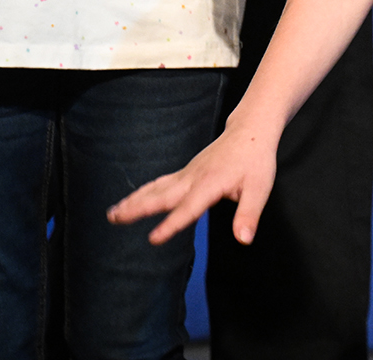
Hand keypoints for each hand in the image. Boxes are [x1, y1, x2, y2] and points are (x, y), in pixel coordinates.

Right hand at [109, 115, 278, 245]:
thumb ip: (249, 215)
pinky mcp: (186, 172)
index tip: (153, 238)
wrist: (250, 131)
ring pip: (156, 188)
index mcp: (210, 184)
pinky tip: (132, 200)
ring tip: (113, 213)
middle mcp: (193, 178)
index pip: (188, 209)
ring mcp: (187, 173)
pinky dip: (144, 191)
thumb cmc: (256, 160)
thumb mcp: (260, 189)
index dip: (171, 224)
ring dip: (134, 200)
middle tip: (114, 218)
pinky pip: (161, 182)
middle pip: (161, 195)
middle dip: (137, 208)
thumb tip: (243, 240)